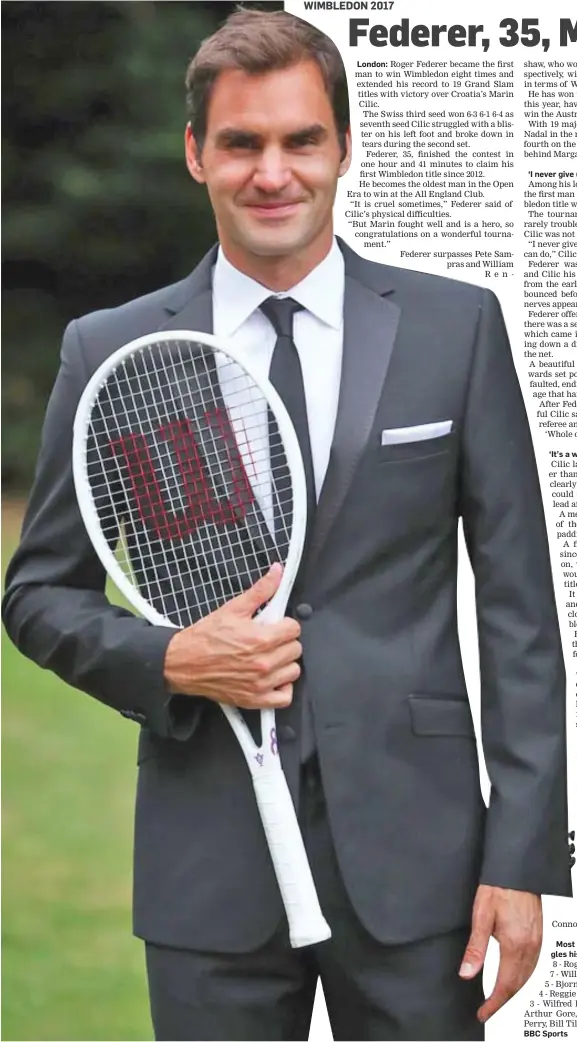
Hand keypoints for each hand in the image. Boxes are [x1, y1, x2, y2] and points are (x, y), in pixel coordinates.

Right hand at [163, 562, 301, 708]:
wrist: (183, 663)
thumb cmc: (205, 637)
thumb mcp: (233, 608)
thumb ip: (260, 590)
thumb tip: (276, 572)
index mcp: (260, 639)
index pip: (294, 629)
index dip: (285, 624)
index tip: (276, 625)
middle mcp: (263, 663)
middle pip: (295, 650)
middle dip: (284, 641)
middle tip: (269, 640)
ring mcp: (260, 684)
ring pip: (293, 671)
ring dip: (284, 663)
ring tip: (269, 657)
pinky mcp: (254, 699)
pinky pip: (284, 697)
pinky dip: (282, 688)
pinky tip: (272, 678)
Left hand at [459, 884, 541, 1022]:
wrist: (517, 869)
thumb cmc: (499, 887)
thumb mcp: (481, 916)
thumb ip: (475, 948)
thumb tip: (467, 973)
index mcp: (515, 945)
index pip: (505, 986)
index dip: (494, 1003)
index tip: (483, 1012)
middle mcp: (530, 947)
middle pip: (518, 985)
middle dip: (503, 1000)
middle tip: (488, 1009)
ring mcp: (537, 941)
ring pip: (527, 976)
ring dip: (513, 989)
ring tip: (498, 996)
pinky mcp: (539, 934)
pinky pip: (533, 964)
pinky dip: (522, 976)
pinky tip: (514, 975)